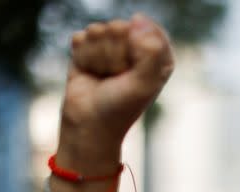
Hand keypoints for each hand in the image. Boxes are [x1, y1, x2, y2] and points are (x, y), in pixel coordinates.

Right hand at [59, 14, 173, 162]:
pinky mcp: (88, 48)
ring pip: (99, 30)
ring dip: (98, 57)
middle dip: (115, 53)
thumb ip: (151, 51)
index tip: (132, 69)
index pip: (148, 30)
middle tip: (117, 77)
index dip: (136, 48)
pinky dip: (82, 57)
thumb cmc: (120, 107)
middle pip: (121, 27)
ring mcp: (111, 46)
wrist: (89, 124)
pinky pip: (81, 37)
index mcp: (158, 55)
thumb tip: (138, 19)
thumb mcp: (144, 83)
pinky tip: (89, 72)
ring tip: (103, 77)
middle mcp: (136, 48)